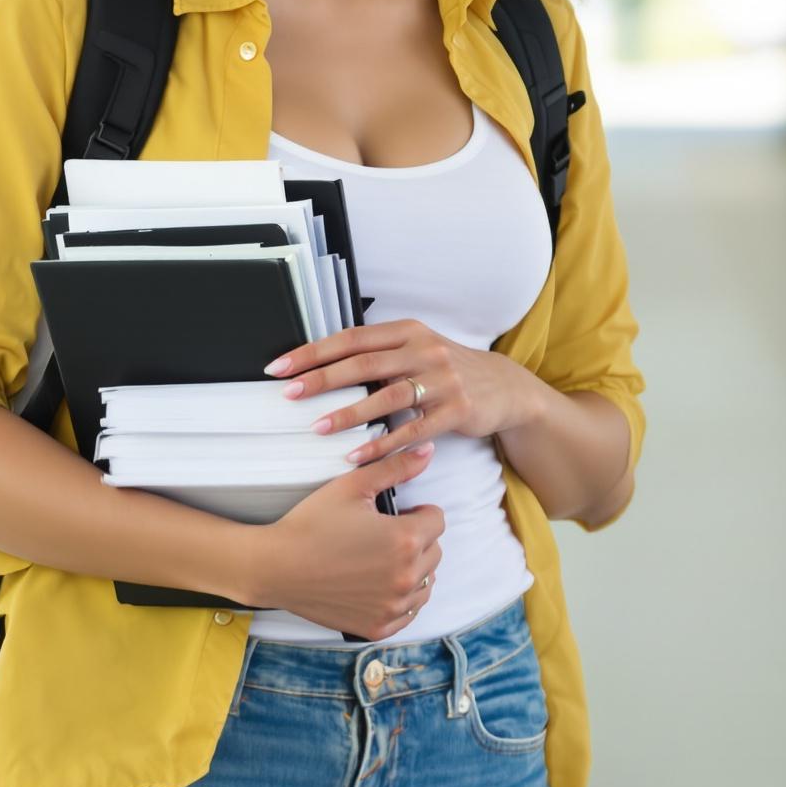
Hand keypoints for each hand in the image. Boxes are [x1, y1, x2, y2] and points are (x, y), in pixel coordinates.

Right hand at [252, 444, 444, 638]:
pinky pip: (409, 611)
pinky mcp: (379, 626)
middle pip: (435, 551)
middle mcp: (406, 577)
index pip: (437, 520)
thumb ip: (396, 468)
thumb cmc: (311, 524)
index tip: (393, 516)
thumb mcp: (352, 486)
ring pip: (426, 582)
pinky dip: (400, 598)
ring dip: (413, 569)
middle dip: (416, 540)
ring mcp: (393, 606)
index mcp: (405, 540)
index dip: (416, 513)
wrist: (276, 567)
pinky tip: (377, 584)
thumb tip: (428, 450)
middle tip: (381, 536)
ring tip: (379, 559)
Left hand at [268, 319, 547, 464]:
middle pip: (364, 364)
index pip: (352, 338)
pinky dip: (382, 443)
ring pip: (386, 396)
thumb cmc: (449, 370)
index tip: (281, 366)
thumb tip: (324, 362)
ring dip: (349, 414)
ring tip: (318, 428)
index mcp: (408, 331)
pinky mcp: (455, 410)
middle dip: (322, 379)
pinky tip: (357, 455)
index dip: (314, 352)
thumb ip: (380, 352)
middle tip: (290, 395)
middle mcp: (424, 350)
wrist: (504, 389)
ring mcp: (442, 380)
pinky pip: (412, 429)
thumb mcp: (418, 349)